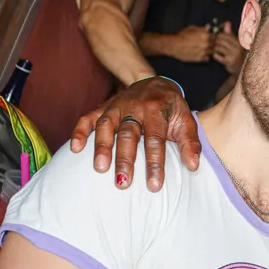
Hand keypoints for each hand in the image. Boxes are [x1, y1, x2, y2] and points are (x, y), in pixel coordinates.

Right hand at [69, 77, 200, 190]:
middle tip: (123, 183)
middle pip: (129, 134)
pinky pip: (88, 117)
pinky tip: (76, 149)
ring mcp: (116, 106)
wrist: (156, 82)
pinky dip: (80, 131)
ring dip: (102, 147)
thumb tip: (193, 166)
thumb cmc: (171, 108)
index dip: (154, 163)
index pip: (155, 140)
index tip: (154, 186)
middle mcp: (135, 107)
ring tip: (100, 169)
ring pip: (106, 125)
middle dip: (125, 159)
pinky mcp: (103, 107)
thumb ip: (190, 143)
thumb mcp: (186, 120)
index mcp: (157, 110)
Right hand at [171, 25, 213, 62]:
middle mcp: (206, 44)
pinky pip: (207, 58)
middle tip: (212, 44)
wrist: (174, 45)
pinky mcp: (199, 58)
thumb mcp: (192, 28)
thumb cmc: (181, 36)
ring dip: (211, 51)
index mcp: (205, 35)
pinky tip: (203, 54)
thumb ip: (201, 28)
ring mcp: (203, 52)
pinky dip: (206, 57)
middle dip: (214, 44)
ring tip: (207, 49)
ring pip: (212, 52)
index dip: (216, 37)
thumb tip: (208, 27)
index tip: (214, 38)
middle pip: (216, 45)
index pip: (216, 37)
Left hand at [212, 22, 244, 74]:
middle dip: (214, 42)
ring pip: (218, 47)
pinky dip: (215, 55)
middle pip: (220, 41)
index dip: (218, 36)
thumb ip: (229, 33)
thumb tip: (227, 22)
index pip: (224, 35)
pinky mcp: (229, 61)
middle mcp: (236, 47)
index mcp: (237, 41)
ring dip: (214, 49)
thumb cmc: (235, 54)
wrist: (240, 68)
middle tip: (211, 44)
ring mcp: (233, 55)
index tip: (215, 38)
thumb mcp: (234, 43)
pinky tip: (215, 56)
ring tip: (213, 50)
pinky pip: (217, 56)